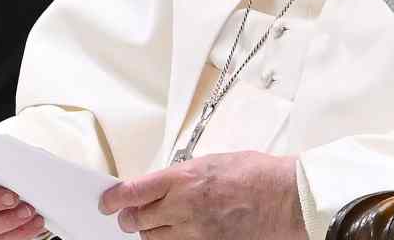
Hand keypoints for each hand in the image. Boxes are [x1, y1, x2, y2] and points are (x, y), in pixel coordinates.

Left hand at [99, 151, 307, 238]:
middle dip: (130, 217)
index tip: (107, 201)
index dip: (113, 198)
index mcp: (182, 179)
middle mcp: (184, 207)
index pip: (133, 192)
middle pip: (137, 220)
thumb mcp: (211, 162)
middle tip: (129, 214)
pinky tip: (178, 234)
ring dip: (151, 232)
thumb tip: (162, 185)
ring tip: (160, 223)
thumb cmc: (257, 175)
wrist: (286, 198)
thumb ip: (182, 175)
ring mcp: (195, 233)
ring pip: (154, 239)